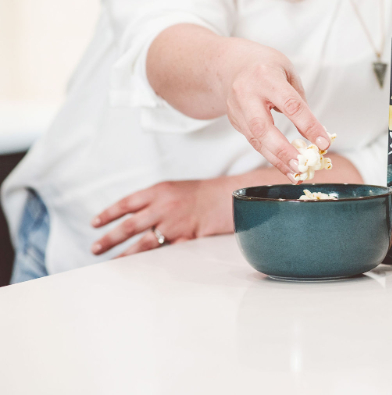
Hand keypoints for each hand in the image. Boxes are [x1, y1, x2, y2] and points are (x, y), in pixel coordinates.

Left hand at [90, 178, 233, 256]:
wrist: (231, 195)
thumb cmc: (206, 193)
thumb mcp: (176, 188)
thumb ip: (156, 199)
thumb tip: (134, 214)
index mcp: (159, 191)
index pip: (126, 203)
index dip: (108, 214)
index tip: (94, 224)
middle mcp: (163, 206)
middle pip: (129, 225)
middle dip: (110, 238)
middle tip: (96, 249)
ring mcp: (174, 223)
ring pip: (143, 243)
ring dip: (125, 254)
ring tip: (112, 263)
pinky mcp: (186, 237)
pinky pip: (164, 252)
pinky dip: (150, 262)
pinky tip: (141, 269)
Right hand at [221, 40, 330, 181]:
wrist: (230, 65)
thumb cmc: (266, 67)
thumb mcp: (287, 71)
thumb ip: (298, 100)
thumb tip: (314, 132)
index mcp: (266, 76)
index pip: (291, 105)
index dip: (309, 126)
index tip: (324, 143)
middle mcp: (247, 93)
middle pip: (263, 127)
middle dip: (284, 150)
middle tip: (302, 165)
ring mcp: (237, 108)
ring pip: (256, 139)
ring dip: (277, 160)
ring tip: (296, 174)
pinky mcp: (234, 121)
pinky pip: (254, 142)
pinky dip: (270, 156)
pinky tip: (285, 166)